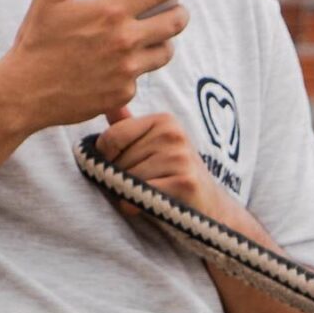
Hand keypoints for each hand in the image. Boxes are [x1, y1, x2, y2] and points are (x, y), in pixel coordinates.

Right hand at [0, 0, 201, 132]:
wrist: (24, 93)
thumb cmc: (35, 42)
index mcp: (111, 11)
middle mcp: (125, 40)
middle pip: (174, 23)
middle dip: (180, 14)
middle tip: (177, 10)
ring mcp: (127, 69)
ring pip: (165, 52)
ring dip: (163, 42)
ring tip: (152, 36)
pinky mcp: (123, 93)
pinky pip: (142, 77)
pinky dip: (136, 70)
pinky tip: (122, 65)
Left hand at [95, 112, 222, 218]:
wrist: (207, 204)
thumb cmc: (172, 175)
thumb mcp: (152, 145)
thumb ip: (128, 127)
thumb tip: (108, 106)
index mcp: (164, 121)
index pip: (113, 136)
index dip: (105, 157)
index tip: (118, 166)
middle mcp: (173, 134)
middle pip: (118, 160)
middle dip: (119, 177)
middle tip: (139, 184)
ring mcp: (180, 158)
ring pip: (127, 178)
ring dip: (127, 192)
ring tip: (147, 193)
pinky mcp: (184, 182)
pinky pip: (139, 194)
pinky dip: (133, 205)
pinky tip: (148, 204)